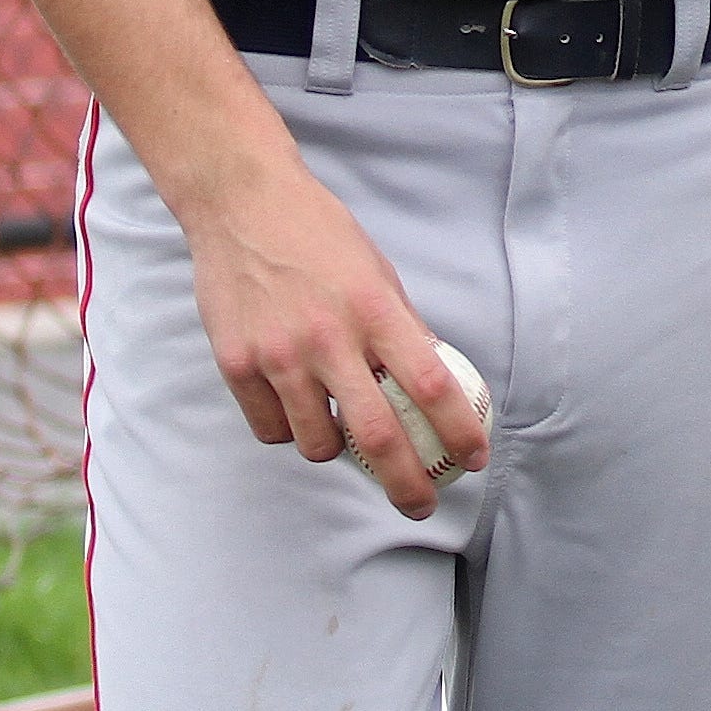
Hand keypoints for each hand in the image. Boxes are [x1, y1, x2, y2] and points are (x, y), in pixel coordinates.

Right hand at [180, 164, 486, 517]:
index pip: (430, 385)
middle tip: (424, 505)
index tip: (474, 459)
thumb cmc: (320, 236)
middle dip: (407, 483)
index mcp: (376, 310)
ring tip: (344, 433)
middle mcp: (328, 338)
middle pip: (377, 435)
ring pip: (317, 443)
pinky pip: (271, 428)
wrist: (242, 206)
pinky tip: (296, 408)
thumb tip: (431, 382)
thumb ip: (400, 328)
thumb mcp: (377, 273)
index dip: (458, 430)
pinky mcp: (236, 365)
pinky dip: (290, 430)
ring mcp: (278, 355)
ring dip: (339, 452)